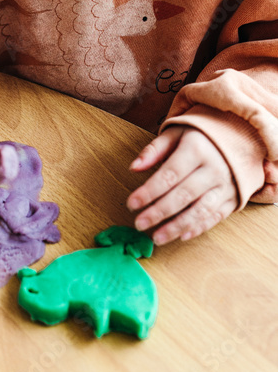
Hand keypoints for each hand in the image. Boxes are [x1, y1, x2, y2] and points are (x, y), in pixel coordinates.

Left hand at [126, 125, 238, 244]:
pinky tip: (181, 236)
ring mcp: (226, 186)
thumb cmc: (200, 137)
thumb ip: (154, 150)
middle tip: (140, 223)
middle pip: (183, 195)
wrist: (239, 139)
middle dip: (159, 212)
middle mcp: (214, 169)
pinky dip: (198, 228)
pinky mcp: (233, 198)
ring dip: (177, 227)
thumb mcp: (176, 134)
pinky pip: (215, 217)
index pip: (170, 174)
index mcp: (197, 149)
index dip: (150, 191)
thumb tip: (133, 167)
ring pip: (200, 211)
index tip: (132, 203)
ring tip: (157, 237)